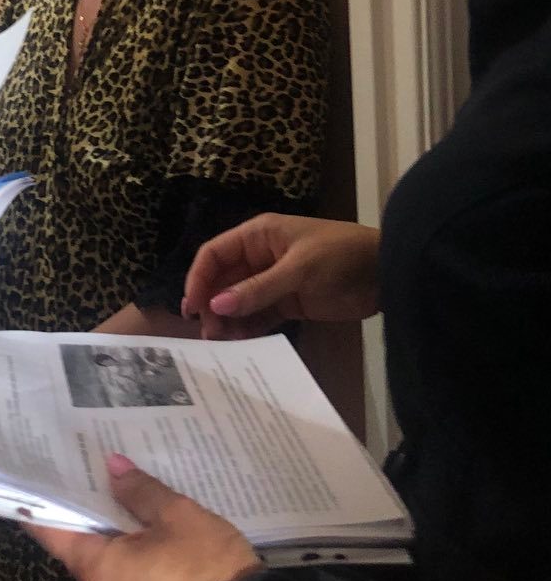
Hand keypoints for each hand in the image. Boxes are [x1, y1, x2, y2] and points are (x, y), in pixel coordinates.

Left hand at [32, 456, 258, 580]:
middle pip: (84, 553)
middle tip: (106, 487)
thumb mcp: (179, 517)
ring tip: (144, 523)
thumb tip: (111, 466)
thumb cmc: (208, 571)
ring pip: (112, 579)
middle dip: (96, 523)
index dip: (43, 504)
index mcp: (96, 569)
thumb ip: (141, 491)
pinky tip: (166, 563)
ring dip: (123, 555)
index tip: (40, 479)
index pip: (51, 532)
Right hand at [181, 214, 379, 338]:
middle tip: (209, 334)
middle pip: (224, 280)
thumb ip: (258, 289)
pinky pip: (260, 316)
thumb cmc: (342, 256)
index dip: (199, 278)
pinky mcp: (290, 304)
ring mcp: (274, 282)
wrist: (389, 273)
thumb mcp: (300, 269)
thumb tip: (216, 306)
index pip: (215, 254)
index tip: (192, 307)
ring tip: (222, 344)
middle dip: (213, 305)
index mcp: (259, 236)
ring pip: (239, 301)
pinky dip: (249, 329)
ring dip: (229, 321)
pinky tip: (241, 344)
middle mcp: (260, 257)